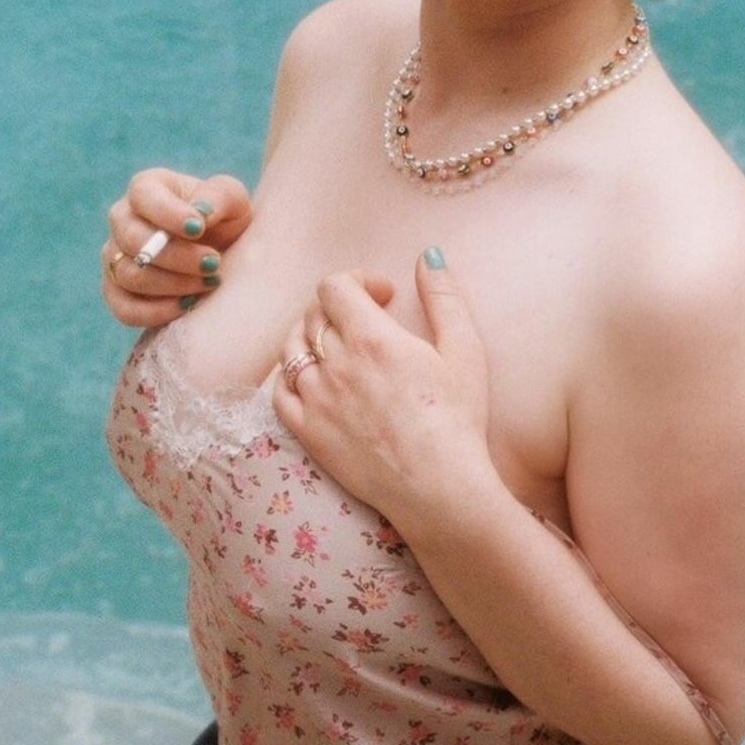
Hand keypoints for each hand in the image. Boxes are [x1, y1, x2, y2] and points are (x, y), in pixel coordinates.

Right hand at [101, 167, 252, 326]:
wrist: (224, 255)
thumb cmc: (225, 220)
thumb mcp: (232, 200)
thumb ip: (218, 198)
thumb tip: (200, 213)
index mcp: (147, 188)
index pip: (143, 194)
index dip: (168, 214)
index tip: (199, 229)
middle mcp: (123, 220)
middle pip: (133, 239)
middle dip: (177, 256)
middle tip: (213, 263)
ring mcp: (116, 257)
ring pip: (130, 275)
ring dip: (173, 284)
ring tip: (210, 282)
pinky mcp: (118, 292)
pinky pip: (123, 308)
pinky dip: (156, 312)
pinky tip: (189, 305)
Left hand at [273, 249, 495, 527]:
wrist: (441, 488)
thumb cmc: (459, 419)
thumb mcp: (464, 350)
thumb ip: (444, 297)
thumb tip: (427, 256)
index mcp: (371, 338)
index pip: (334, 286)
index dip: (356, 279)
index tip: (383, 294)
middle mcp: (335, 364)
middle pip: (313, 314)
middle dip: (339, 307)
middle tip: (367, 320)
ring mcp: (316, 400)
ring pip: (292, 349)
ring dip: (312, 336)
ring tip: (339, 346)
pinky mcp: (308, 433)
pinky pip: (280, 392)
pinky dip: (292, 376)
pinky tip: (315, 379)